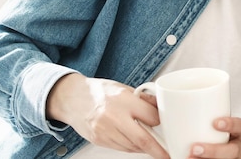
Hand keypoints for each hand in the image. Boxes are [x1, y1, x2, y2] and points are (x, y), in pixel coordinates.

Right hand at [46, 73, 168, 158]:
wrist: (72, 99)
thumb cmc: (100, 92)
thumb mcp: (125, 88)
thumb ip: (143, 99)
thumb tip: (161, 107)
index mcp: (124, 100)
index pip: (151, 116)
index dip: (161, 122)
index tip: (168, 126)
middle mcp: (114, 117)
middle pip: (142, 138)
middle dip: (158, 150)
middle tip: (168, 155)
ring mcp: (105, 131)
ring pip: (132, 146)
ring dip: (144, 148)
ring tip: (152, 145)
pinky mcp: (99, 140)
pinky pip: (121, 148)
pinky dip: (131, 147)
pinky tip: (136, 143)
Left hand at [188, 117, 240, 157]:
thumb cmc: (231, 137)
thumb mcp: (228, 127)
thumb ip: (209, 121)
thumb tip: (177, 115)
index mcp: (238, 133)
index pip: (238, 126)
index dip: (229, 124)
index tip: (215, 123)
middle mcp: (239, 147)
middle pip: (232, 151)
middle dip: (214, 150)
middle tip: (195, 148)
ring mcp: (235, 158)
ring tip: (188, 158)